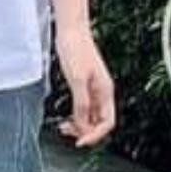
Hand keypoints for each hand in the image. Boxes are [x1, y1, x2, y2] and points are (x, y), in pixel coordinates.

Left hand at [54, 26, 115, 147]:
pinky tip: (65, 118)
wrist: (70, 29)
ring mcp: (92, 88)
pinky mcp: (83, 83)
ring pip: (90, 116)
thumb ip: (81, 103)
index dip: (95, 135)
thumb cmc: (75, 49)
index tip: (79, 141)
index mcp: (105, 91)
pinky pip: (83, 107)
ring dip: (79, 125)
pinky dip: (75, 115)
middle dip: (85, 131)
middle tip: (66, 132)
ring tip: (63, 127)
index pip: (107, 123)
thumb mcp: (77, 79)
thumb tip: (82, 124)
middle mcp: (101, 92)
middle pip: (99, 122)